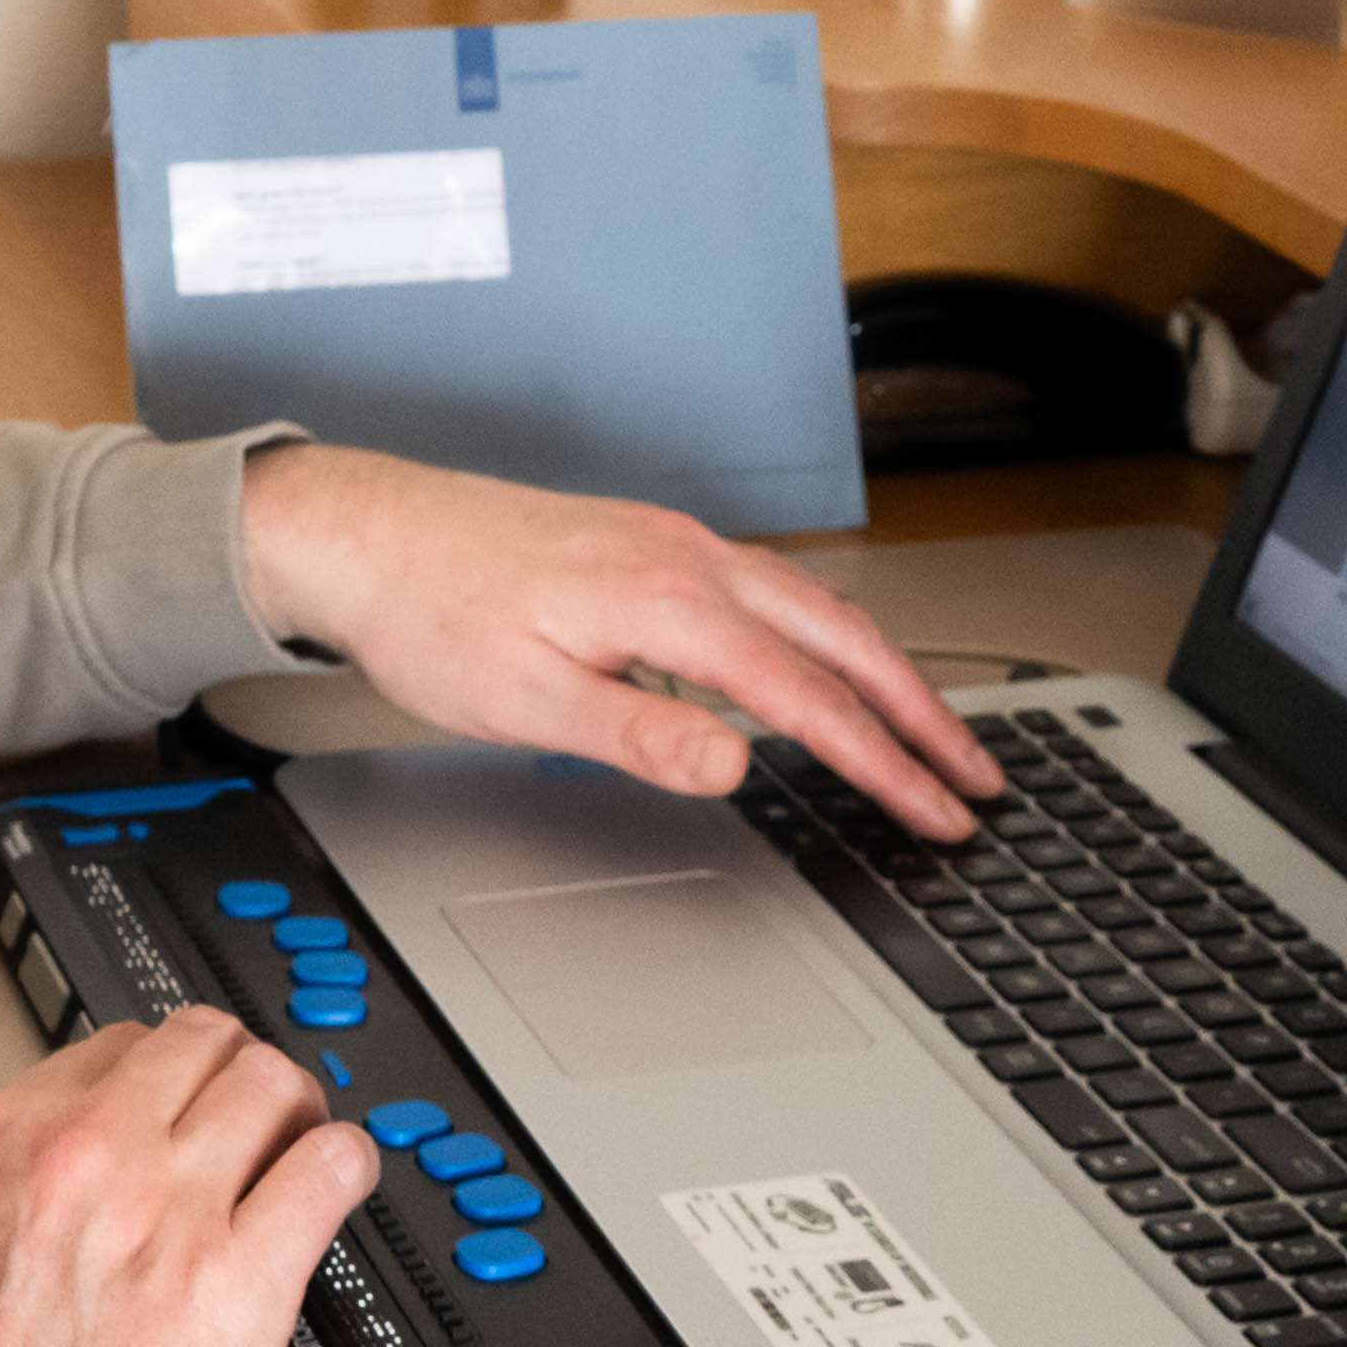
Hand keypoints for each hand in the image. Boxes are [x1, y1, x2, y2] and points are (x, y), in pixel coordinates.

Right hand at [0, 1011, 375, 1346]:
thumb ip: (16, 1192)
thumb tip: (79, 1173)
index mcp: (10, 1141)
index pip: (123, 1044)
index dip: (172, 1080)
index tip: (190, 1111)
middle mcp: (92, 1152)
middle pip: (208, 1042)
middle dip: (242, 1079)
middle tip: (260, 1128)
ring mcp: (171, 1208)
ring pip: (275, 1083)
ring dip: (299, 1117)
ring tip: (299, 1162)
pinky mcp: (242, 1279)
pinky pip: (331, 1167)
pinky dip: (347, 1170)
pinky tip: (335, 1199)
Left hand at [240, 442, 1003, 837]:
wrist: (368, 534)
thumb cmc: (432, 612)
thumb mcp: (524, 700)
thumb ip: (640, 733)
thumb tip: (735, 765)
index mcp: (669, 601)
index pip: (810, 698)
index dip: (885, 764)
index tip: (936, 812)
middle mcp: (691, 559)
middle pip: (847, 638)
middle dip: (925, 713)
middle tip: (978, 777)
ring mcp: (681, 546)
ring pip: (821, 607)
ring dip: (887, 672)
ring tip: (932, 732)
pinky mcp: (660, 547)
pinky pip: (780, 590)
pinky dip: (833, 638)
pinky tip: (831, 667)